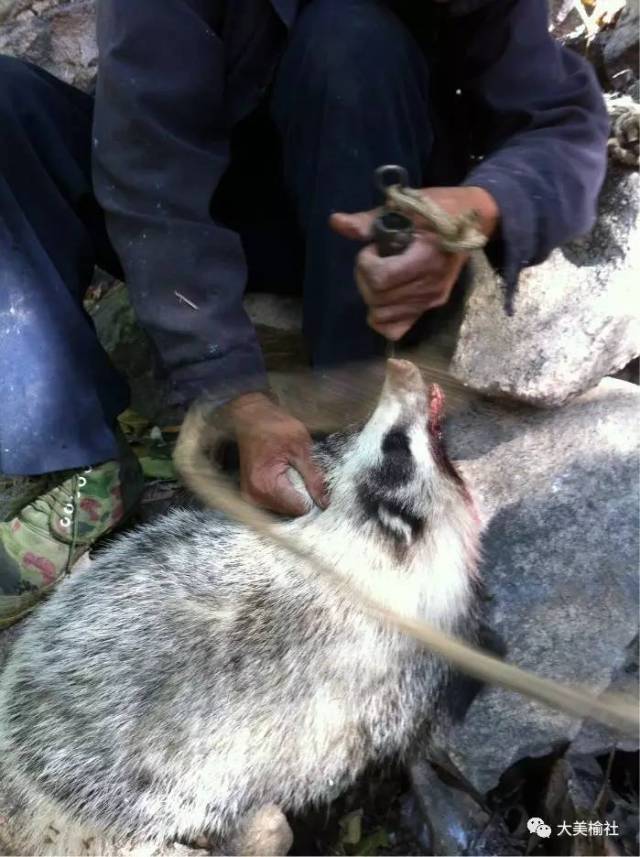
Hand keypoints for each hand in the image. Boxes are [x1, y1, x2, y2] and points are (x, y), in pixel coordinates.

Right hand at [228, 392, 327, 516]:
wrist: (250, 417)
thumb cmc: (274, 426)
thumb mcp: (301, 448)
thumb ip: (314, 478)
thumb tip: (324, 502)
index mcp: (266, 485)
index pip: (299, 508)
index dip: (312, 497)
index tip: (314, 481)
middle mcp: (254, 496)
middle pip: (290, 511)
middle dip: (301, 495)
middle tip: (302, 472)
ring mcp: (250, 496)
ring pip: (283, 508)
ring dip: (292, 494)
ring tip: (291, 470)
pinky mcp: (251, 493)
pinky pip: (274, 502)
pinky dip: (284, 492)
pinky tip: (285, 476)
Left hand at [330, 186, 498, 340]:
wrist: (474, 221)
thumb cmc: (439, 209)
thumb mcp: (405, 207)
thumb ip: (369, 221)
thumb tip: (336, 223)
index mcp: (426, 258)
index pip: (380, 278)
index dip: (366, 263)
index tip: (374, 248)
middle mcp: (430, 286)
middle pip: (377, 298)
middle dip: (365, 277)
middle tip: (376, 259)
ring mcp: (431, 300)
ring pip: (382, 315)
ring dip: (372, 295)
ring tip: (382, 275)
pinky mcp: (429, 308)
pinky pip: (395, 329)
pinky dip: (382, 318)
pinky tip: (385, 297)